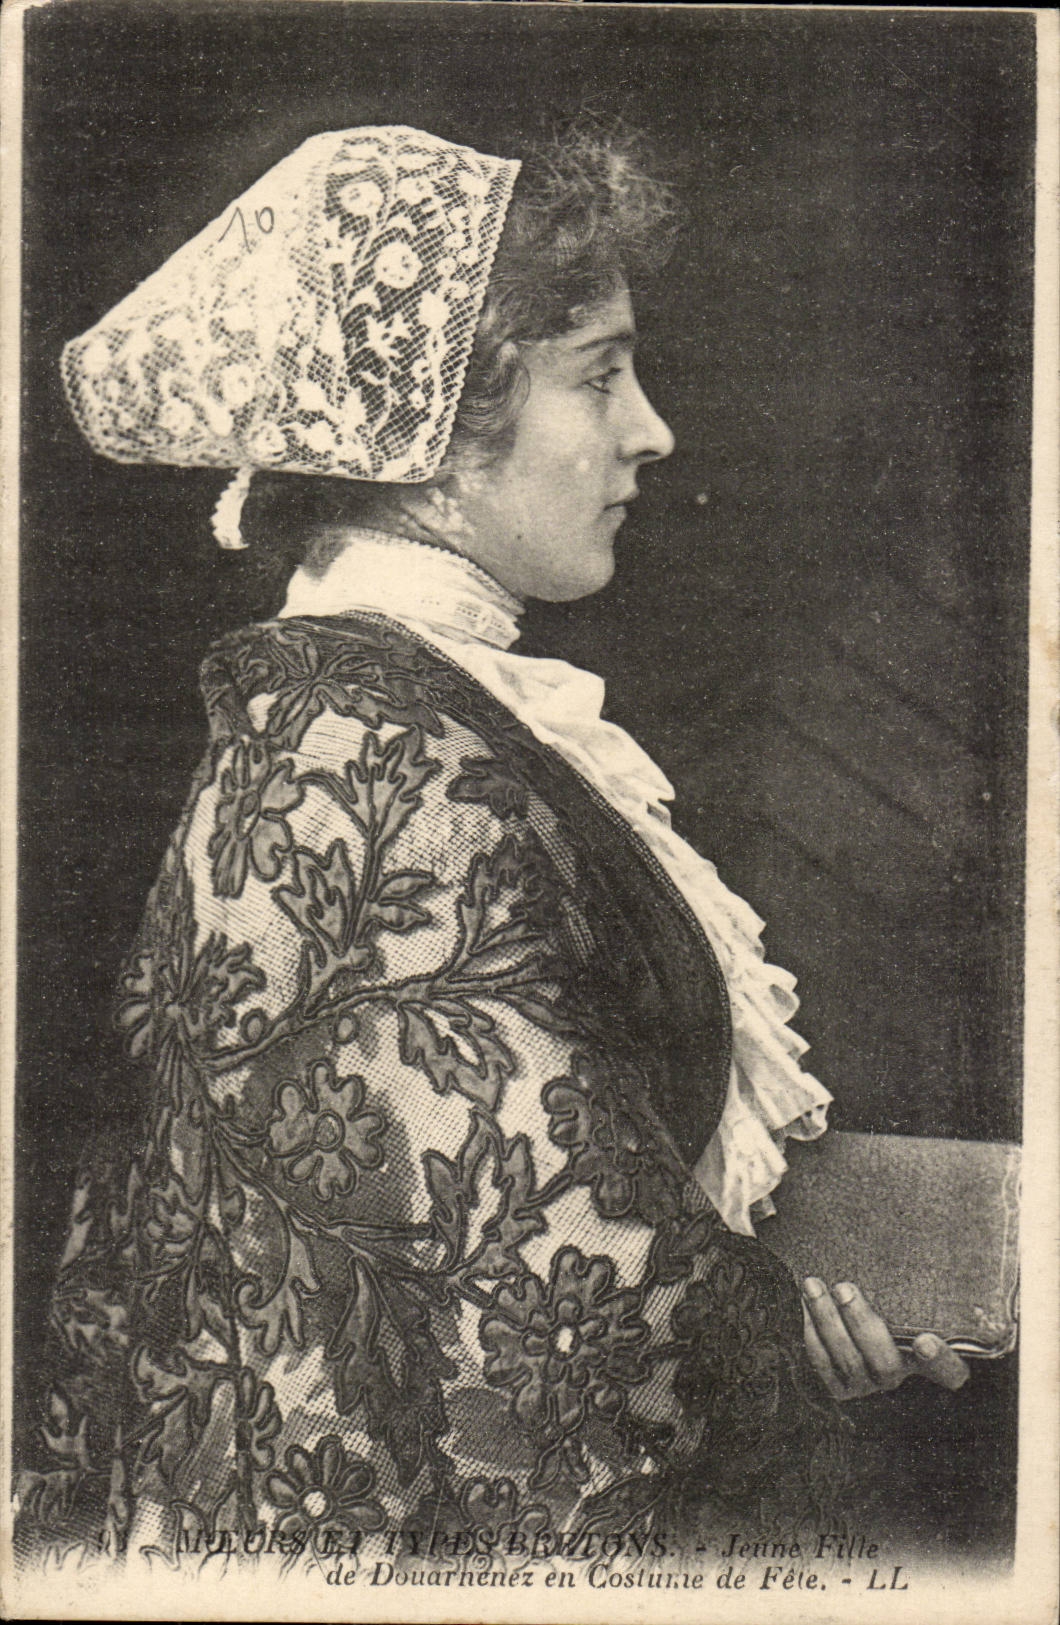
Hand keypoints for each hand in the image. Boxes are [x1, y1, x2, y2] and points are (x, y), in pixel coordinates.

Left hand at [802, 1277, 969, 1400]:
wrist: (860, 1321)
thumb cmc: (900, 1299)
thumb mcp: (917, 1290)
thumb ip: (923, 1275)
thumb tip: (931, 1221)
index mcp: (937, 1359)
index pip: (951, 1371)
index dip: (940, 1361)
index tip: (924, 1340)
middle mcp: (903, 1376)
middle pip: (887, 1366)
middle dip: (862, 1326)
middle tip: (845, 1289)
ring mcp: (870, 1386)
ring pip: (849, 1363)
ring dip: (828, 1321)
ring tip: (813, 1286)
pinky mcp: (842, 1387)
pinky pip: (824, 1364)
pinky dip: (813, 1332)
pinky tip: (806, 1302)